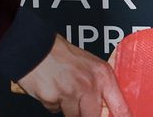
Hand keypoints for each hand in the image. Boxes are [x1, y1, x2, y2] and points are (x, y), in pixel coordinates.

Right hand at [16, 35, 130, 116]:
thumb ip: (98, 84)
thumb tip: (106, 106)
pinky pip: (54, 109)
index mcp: (102, 75)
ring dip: (67, 106)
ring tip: (60, 88)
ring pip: (73, 116)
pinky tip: (49, 87)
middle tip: (78, 102)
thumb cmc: (57, 50)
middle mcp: (89, 84)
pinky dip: (52, 102)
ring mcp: (71, 93)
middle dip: (86, 114)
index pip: (121, 108)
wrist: (32, 44)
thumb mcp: (87, 63)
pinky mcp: (53, 99)